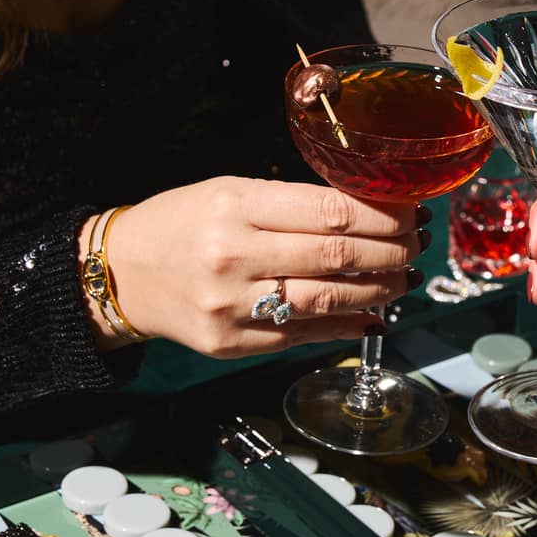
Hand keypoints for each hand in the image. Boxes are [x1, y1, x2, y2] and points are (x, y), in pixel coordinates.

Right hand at [91, 177, 428, 357]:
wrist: (119, 274)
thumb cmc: (179, 224)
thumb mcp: (228, 192)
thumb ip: (291, 203)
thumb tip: (367, 214)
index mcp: (235, 206)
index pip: (331, 211)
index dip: (383, 214)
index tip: (410, 211)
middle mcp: (235, 256)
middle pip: (338, 257)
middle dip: (392, 251)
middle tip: (417, 244)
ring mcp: (234, 306)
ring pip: (329, 300)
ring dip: (380, 290)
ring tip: (405, 278)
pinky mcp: (234, 344)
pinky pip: (305, 336)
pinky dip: (348, 326)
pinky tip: (374, 315)